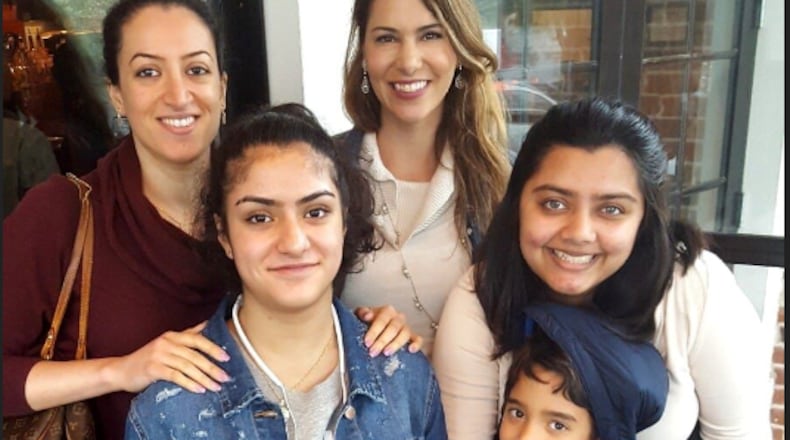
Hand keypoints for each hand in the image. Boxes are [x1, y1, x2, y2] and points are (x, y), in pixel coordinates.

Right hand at [111, 321, 230, 393]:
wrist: (121, 370)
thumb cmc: (148, 359)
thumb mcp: (167, 344)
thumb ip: (187, 335)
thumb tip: (206, 324)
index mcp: (172, 335)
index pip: (197, 340)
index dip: (213, 348)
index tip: (227, 358)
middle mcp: (166, 342)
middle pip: (195, 355)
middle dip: (212, 367)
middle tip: (225, 378)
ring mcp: (159, 355)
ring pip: (187, 366)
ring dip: (204, 378)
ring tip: (215, 387)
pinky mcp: (153, 369)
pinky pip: (175, 376)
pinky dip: (189, 383)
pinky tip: (199, 390)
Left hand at [356, 305, 422, 356]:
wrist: (376, 328)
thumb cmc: (369, 322)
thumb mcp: (361, 316)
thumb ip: (362, 313)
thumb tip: (367, 315)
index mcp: (387, 311)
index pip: (382, 320)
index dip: (374, 331)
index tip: (367, 342)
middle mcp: (398, 317)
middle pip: (393, 328)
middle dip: (382, 341)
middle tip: (373, 352)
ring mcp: (406, 327)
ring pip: (405, 334)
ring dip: (395, 344)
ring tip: (386, 353)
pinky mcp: (412, 337)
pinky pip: (418, 339)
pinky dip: (416, 344)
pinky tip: (411, 350)